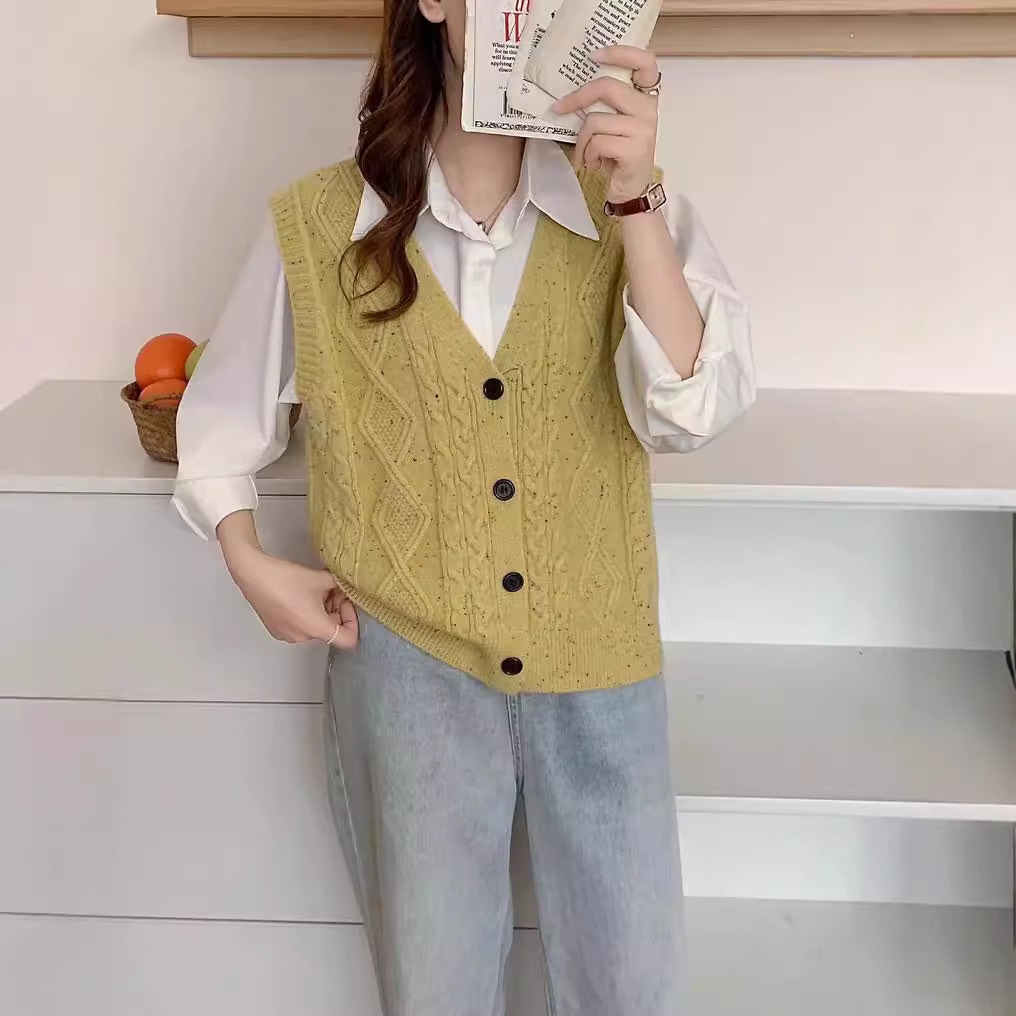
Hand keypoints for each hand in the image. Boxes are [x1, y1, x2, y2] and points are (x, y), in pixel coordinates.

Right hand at [226, 546, 358, 649]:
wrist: (253, 574)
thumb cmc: (285, 579)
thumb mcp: (322, 579)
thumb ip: (339, 585)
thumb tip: (345, 587)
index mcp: (316, 629)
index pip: (348, 640)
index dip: (354, 622)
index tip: (348, 604)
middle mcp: (302, 638)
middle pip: (331, 631)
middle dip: (337, 610)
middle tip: (335, 590)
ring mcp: (288, 635)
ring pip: (315, 627)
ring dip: (322, 611)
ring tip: (318, 589)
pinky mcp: (276, 629)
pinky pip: (300, 626)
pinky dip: (307, 614)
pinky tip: (302, 595)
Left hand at [552, 46, 658, 204]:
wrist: (630, 190)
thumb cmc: (618, 155)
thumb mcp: (614, 124)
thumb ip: (606, 105)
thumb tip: (571, 92)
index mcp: (645, 97)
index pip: (645, 61)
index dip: (620, 52)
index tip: (594, 55)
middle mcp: (649, 109)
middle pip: (607, 87)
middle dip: (577, 98)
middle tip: (559, 108)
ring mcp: (644, 130)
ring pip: (595, 120)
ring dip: (582, 140)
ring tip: (586, 153)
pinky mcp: (634, 150)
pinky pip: (597, 142)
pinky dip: (587, 155)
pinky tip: (594, 164)